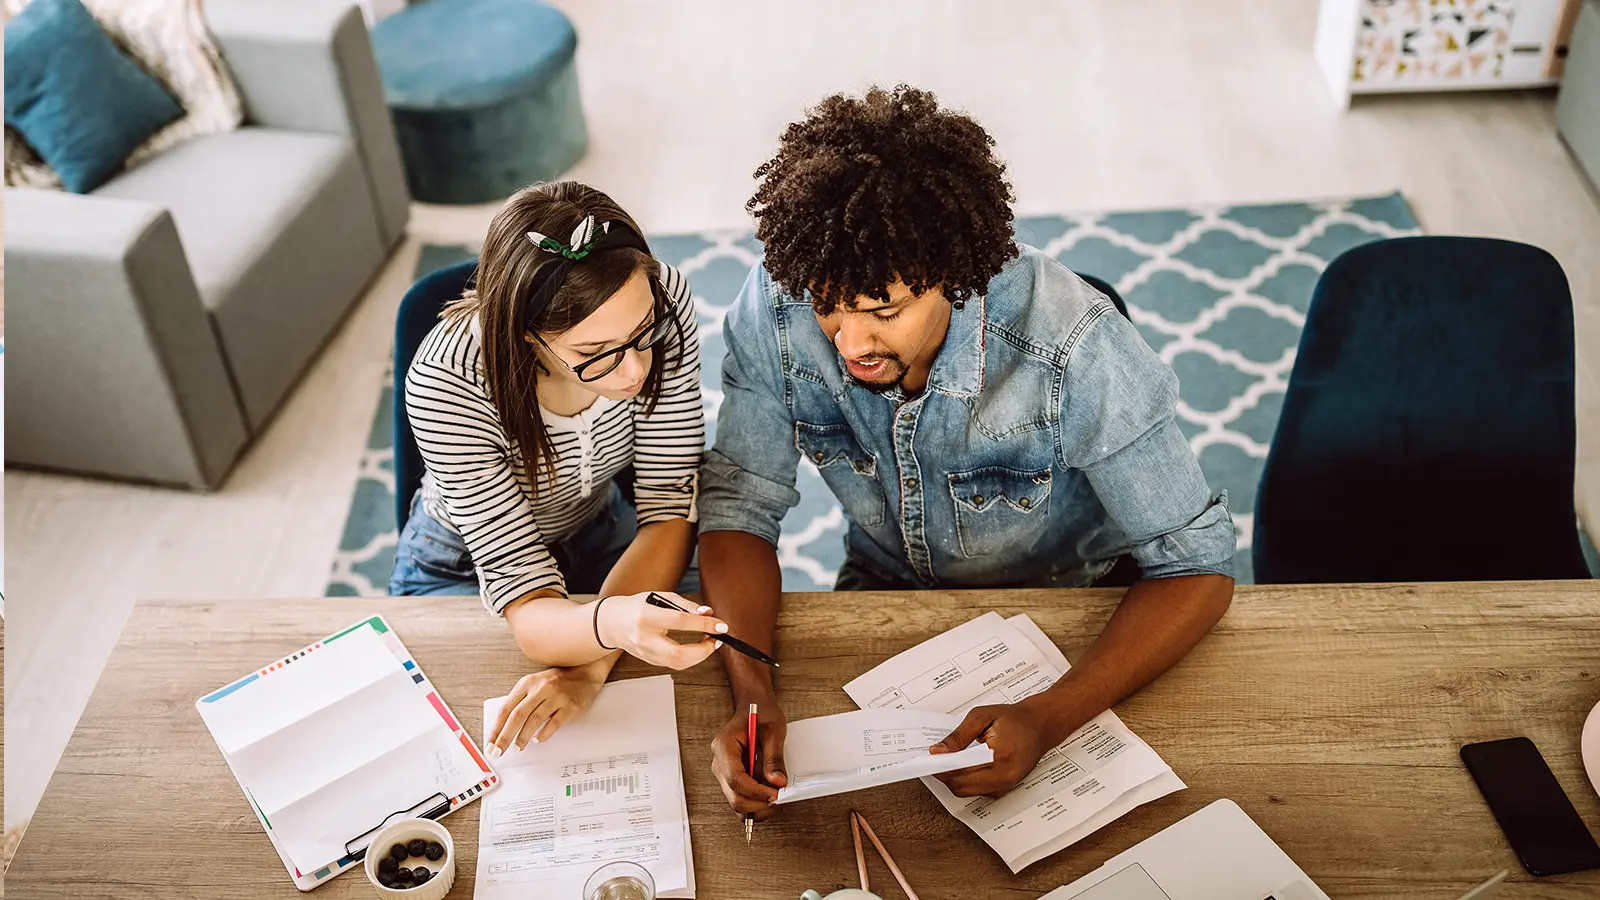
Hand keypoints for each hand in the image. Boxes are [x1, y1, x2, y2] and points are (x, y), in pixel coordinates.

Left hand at [487, 666, 606, 755]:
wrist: (586, 672)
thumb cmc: (558, 681)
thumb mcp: (536, 684)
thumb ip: (522, 700)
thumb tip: (505, 726)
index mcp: (528, 683)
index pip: (506, 708)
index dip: (496, 728)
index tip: (490, 743)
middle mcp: (541, 688)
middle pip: (517, 716)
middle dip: (505, 737)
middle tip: (498, 752)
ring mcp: (556, 696)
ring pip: (534, 721)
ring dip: (523, 737)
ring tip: (518, 748)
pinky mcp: (570, 706)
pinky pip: (554, 724)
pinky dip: (544, 734)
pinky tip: (538, 740)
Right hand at [597, 591, 726, 669]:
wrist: (610, 623)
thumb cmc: (637, 607)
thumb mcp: (659, 597)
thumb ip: (685, 605)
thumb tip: (708, 613)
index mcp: (646, 616)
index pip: (680, 622)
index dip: (704, 624)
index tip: (721, 625)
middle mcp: (644, 638)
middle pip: (678, 654)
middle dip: (704, 650)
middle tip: (717, 639)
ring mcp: (645, 653)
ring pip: (678, 664)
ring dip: (700, 656)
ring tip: (709, 642)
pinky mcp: (649, 661)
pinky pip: (674, 664)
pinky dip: (690, 658)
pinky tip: (697, 648)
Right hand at [709, 702, 786, 819]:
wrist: (754, 707)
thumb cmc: (761, 713)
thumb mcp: (773, 729)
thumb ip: (774, 757)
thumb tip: (777, 782)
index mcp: (724, 746)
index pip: (735, 778)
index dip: (756, 791)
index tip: (776, 794)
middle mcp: (719, 763)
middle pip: (734, 796)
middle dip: (758, 803)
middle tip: (780, 799)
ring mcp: (724, 773)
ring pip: (736, 802)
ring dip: (758, 808)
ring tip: (777, 799)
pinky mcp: (732, 780)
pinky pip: (741, 799)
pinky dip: (756, 805)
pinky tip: (770, 797)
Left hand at [929, 698, 1057, 796]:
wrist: (1041, 726)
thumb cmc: (1014, 719)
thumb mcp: (981, 717)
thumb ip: (958, 736)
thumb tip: (938, 751)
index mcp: (1000, 758)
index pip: (960, 772)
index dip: (941, 766)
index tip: (928, 758)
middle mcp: (1004, 777)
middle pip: (960, 786)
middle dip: (944, 774)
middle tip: (936, 757)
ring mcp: (1005, 786)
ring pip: (966, 791)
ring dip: (953, 778)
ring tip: (948, 759)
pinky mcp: (1004, 788)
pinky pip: (976, 790)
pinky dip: (965, 780)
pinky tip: (962, 764)